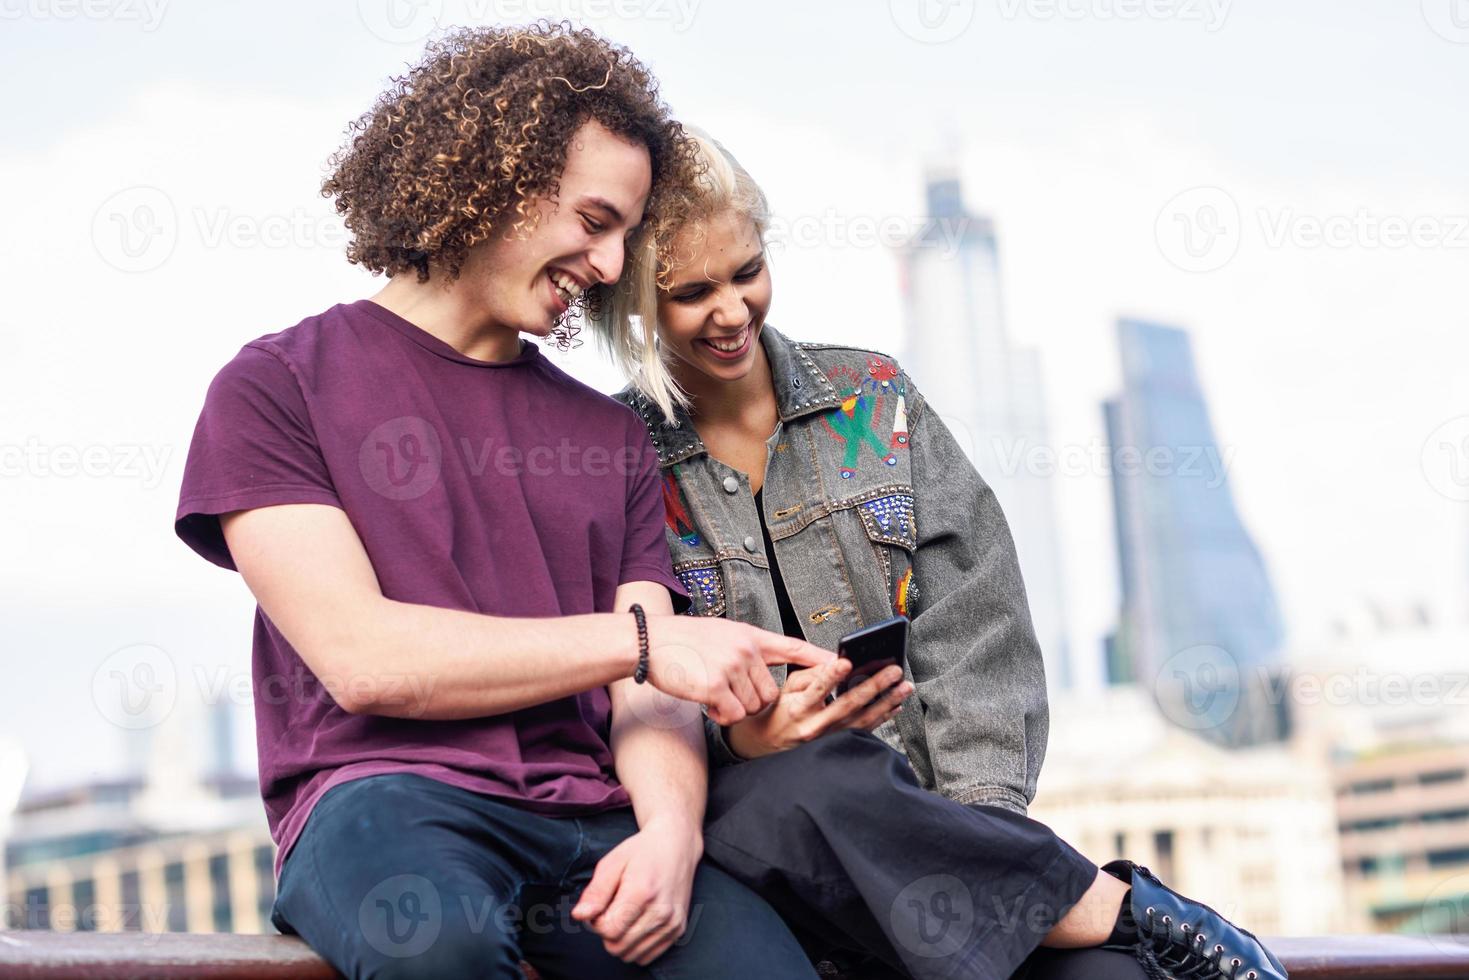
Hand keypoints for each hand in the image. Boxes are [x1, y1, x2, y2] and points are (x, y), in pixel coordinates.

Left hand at [571, 818, 701, 964]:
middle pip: (617, 947)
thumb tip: (579, 916)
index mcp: (642, 892)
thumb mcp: (612, 862)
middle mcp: (661, 911)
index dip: (596, 921)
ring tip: (626, 914)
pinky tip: (637, 923)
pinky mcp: (678, 930)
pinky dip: (636, 945)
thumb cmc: (641, 852)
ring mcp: (672, 923)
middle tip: (612, 909)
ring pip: (631, 955)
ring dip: (621, 939)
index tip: (600, 905)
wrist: (676, 846)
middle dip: (607, 932)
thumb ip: (595, 892)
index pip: (607, 930)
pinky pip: (646, 956)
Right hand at [642, 617, 834, 726]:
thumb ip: (746, 650)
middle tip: (728, 692)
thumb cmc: (682, 642)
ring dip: (735, 709)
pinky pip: (734, 715)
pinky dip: (722, 716)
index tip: (842, 663)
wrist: (649, 642)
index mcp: (750, 636)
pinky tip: (707, 704)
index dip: (818, 658)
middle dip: (752, 700)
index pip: (792, 647)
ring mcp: (732, 667)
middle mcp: (746, 650)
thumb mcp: (722, 634)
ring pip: (754, 707)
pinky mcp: (717, 686)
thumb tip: (762, 668)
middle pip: (771, 693)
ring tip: (713, 692)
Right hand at [726, 660, 912, 759]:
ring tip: (903, 688)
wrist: (768, 746)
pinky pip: (863, 731)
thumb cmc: (778, 713)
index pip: (817, 689)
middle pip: (847, 705)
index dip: (831, 675)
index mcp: (798, 708)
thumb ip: (811, 675)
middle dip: (873, 686)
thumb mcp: (786, 689)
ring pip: (862, 720)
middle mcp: (814, 726)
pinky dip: (881, 718)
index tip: (846, 662)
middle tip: (892, 671)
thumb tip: (836, 663)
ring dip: (886, 702)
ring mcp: (828, 739)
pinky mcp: (837, 746)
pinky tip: (894, 706)